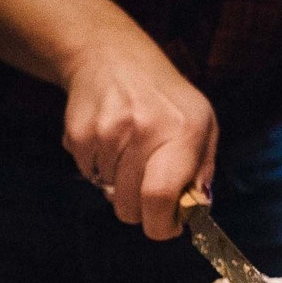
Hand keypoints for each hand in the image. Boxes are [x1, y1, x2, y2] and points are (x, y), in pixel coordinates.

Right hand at [57, 25, 218, 240]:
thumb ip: (201, 169)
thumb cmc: (164, 96)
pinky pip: (87, 175)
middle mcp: (145, 129)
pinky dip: (97, 168)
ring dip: (116, 184)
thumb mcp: (201, 122)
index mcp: (184, 131)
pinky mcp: (80, 133)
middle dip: (138, 209)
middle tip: (144, 188)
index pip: (162, 196)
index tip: (163, 226)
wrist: (111, 56)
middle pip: (130, 205)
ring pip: (107, 193)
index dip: (160, 225)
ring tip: (126, 151)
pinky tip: (107, 141)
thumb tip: (193, 211)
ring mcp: (108, 131)